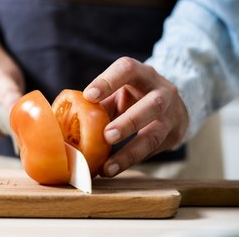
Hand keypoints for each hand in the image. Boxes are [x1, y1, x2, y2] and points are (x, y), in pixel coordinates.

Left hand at [83, 57, 187, 176]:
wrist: (173, 106)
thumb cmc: (135, 96)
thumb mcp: (120, 91)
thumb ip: (99, 101)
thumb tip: (65, 118)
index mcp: (142, 74)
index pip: (127, 70)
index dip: (108, 82)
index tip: (88, 96)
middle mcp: (162, 91)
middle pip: (151, 105)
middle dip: (128, 122)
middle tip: (106, 136)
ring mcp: (171, 115)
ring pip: (155, 135)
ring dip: (130, 152)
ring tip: (108, 167)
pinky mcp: (173, 135)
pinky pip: (152, 151)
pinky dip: (131, 161)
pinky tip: (112, 169)